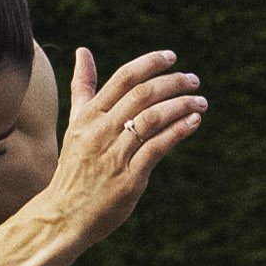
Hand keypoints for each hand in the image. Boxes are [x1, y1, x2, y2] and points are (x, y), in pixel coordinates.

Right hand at [43, 43, 206, 233]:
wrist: (64, 214)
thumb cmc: (74, 166)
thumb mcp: (75, 124)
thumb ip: (83, 88)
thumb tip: (83, 51)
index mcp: (88, 116)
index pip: (123, 78)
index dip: (150, 63)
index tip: (171, 57)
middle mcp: (100, 132)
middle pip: (142, 95)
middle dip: (173, 82)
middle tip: (193, 80)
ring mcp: (114, 155)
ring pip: (153, 119)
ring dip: (181, 106)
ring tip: (200, 102)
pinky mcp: (128, 179)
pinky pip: (157, 148)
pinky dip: (178, 132)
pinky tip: (193, 123)